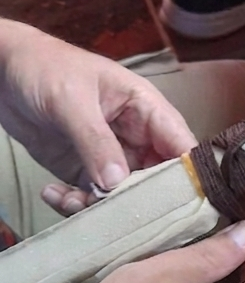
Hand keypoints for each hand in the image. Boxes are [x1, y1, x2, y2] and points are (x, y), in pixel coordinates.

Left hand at [0, 21, 194, 211]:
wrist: (4, 71)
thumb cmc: (45, 68)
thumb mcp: (72, 100)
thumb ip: (95, 140)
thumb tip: (116, 183)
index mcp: (146, 108)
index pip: (181, 144)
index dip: (189, 174)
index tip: (181, 205)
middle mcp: (135, 135)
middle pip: (157, 178)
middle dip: (140, 201)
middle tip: (115, 214)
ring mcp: (110, 155)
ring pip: (123, 195)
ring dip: (101, 207)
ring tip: (71, 202)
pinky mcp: (84, 170)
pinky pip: (90, 197)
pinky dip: (74, 204)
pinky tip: (52, 192)